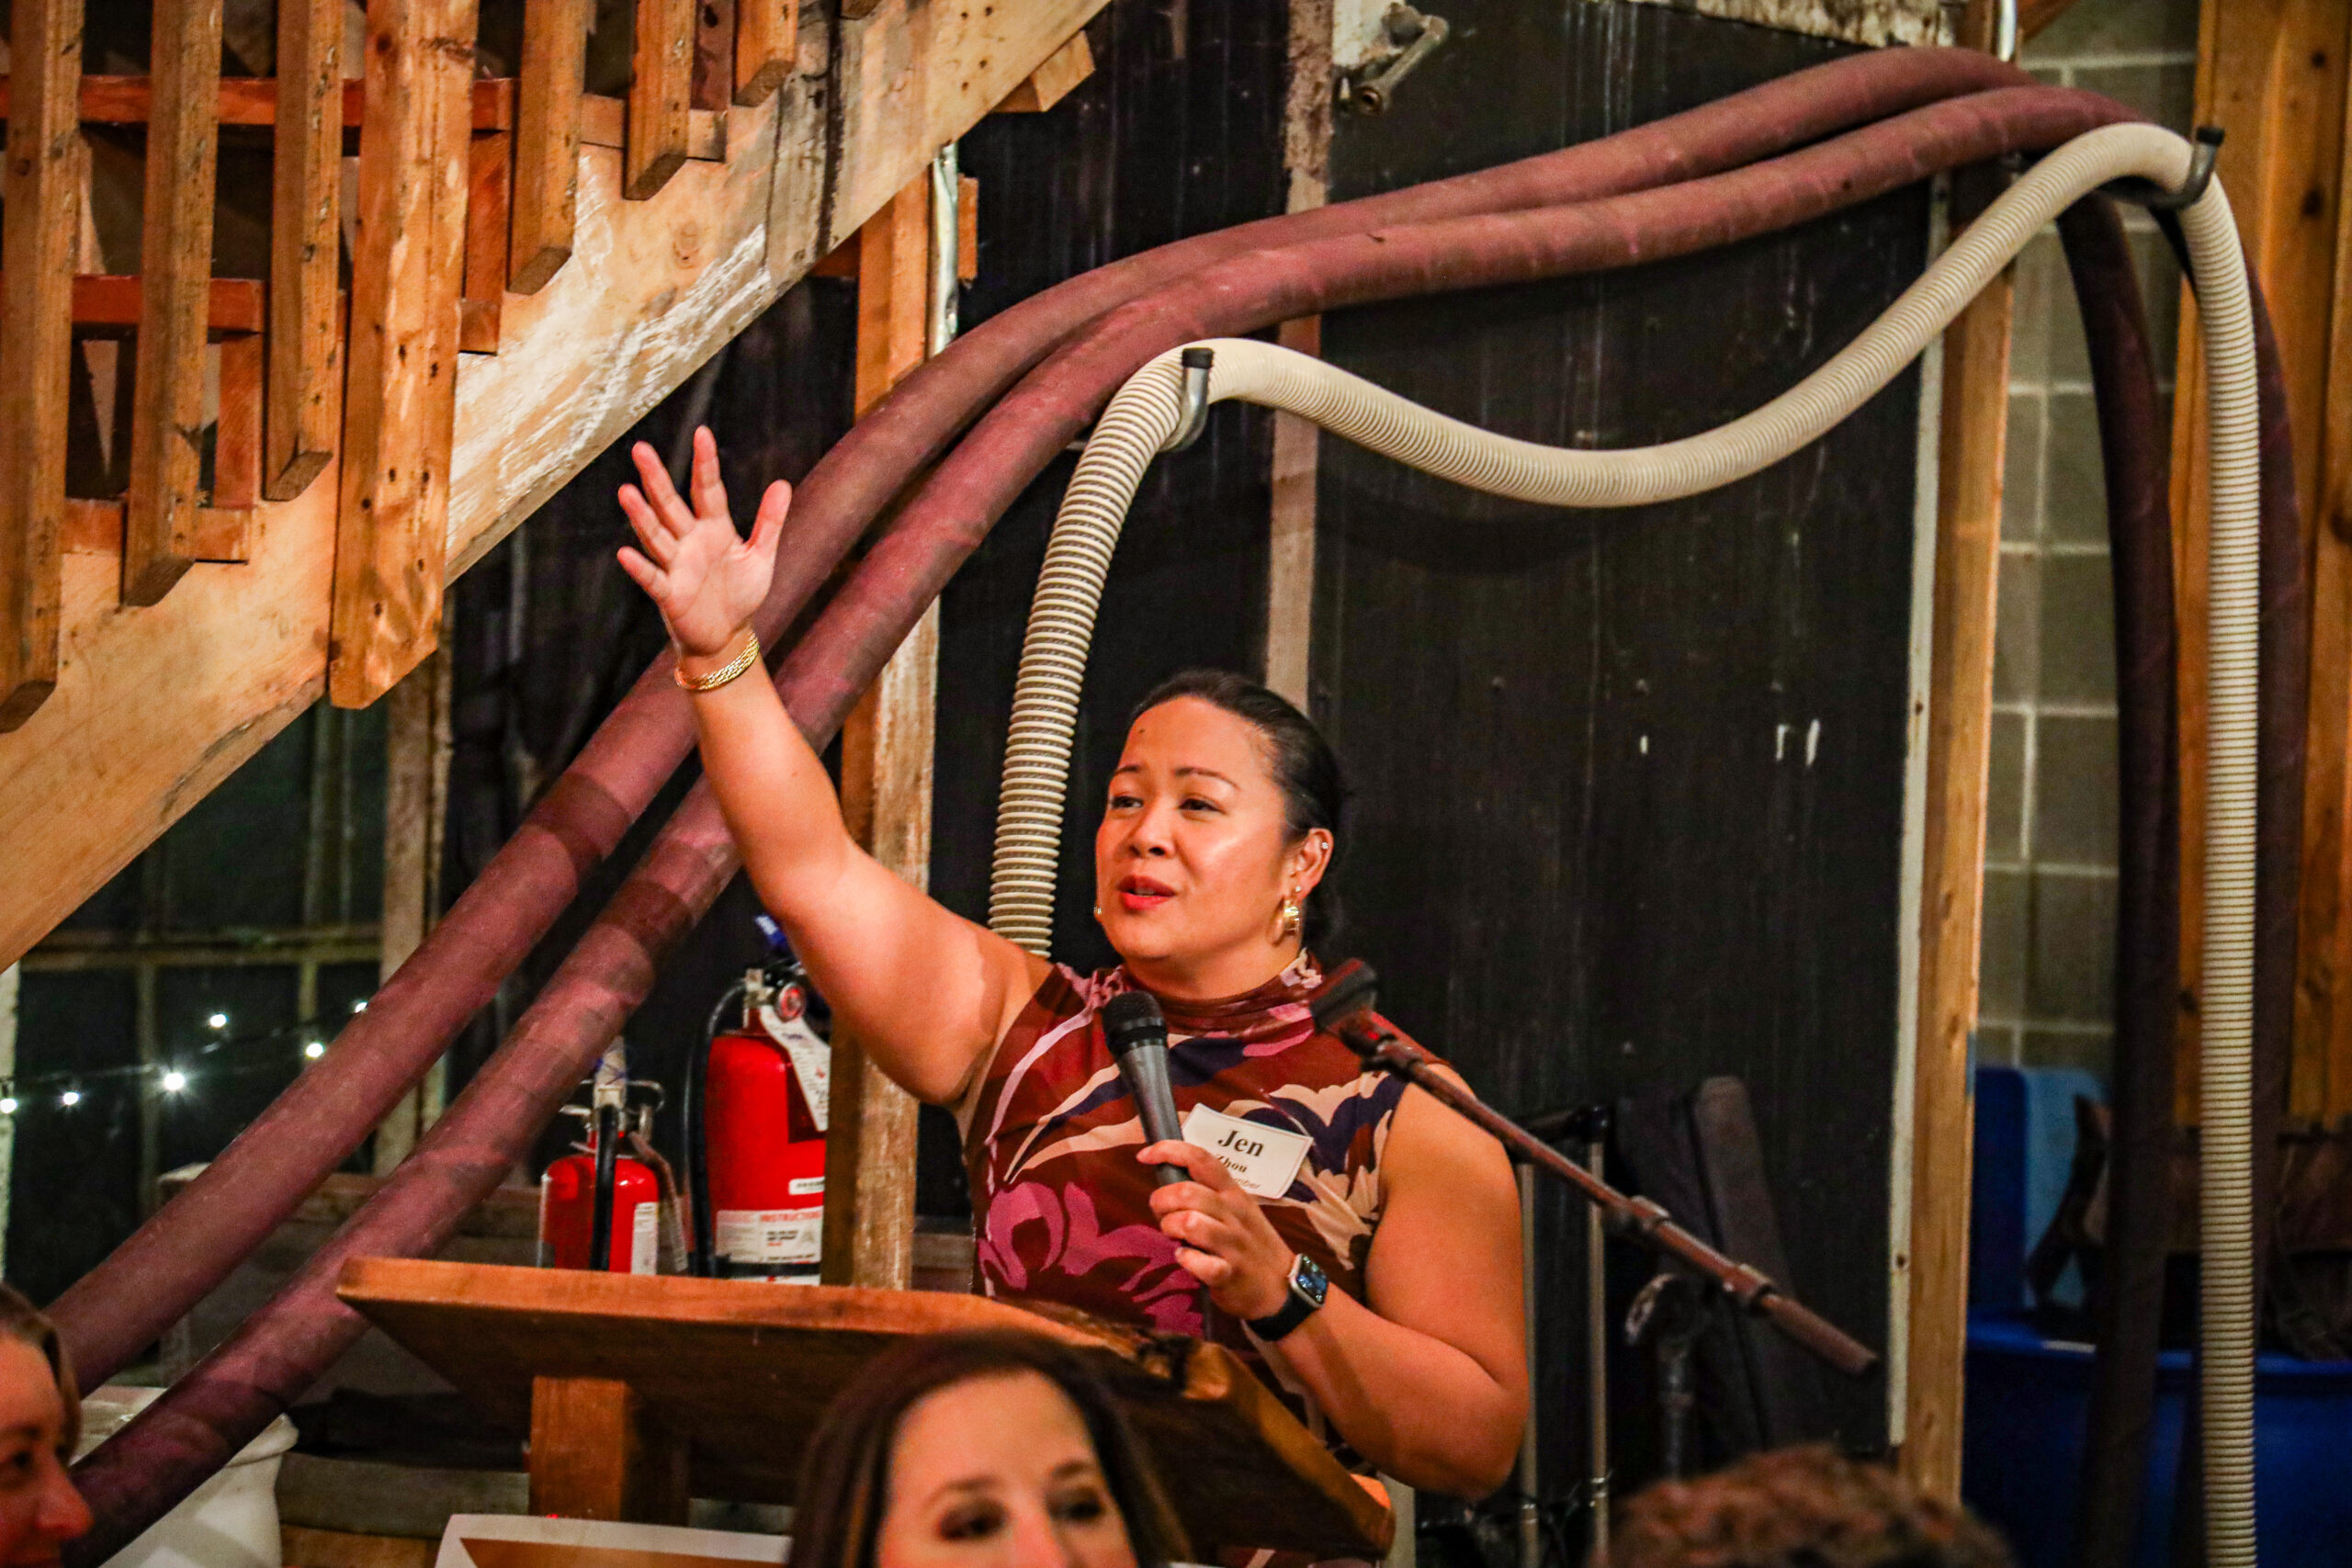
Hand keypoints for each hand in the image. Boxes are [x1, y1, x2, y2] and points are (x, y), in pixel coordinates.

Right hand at [615, 427, 791, 658]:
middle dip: (656, 478)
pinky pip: (653, 579)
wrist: (727, 636)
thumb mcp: (761, 556)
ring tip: (625, 491)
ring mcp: (677, 566)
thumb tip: (783, 484)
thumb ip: (769, 522)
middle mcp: (690, 541)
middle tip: (640, 449)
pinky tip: (624, 554)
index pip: (707, 489)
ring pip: (656, 535)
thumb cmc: (740, 593)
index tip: (701, 432)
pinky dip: (640, 568)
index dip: (705, 463)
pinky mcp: (670, 594)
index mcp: (714, 528)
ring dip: (641, 516)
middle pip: (670, 504)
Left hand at [1140, 1141, 1296, 1321]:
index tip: (1145, 1155)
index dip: (1169, 1151)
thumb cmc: (1251, 1244)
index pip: (1201, 1159)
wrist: (1282, 1287)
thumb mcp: (1238, 1210)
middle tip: (1162, 1215)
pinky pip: (1201, 1263)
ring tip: (1175, 1237)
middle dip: (1161, 1201)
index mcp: (1233, 1193)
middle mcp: (1234, 1213)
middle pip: (1187, 1192)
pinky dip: (1187, 1260)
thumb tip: (1168, 1186)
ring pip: (1190, 1222)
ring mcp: (1233, 1244)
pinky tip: (1186, 1259)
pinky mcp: (1229, 1274)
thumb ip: (1209, 1195)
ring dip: (1171, 1228)